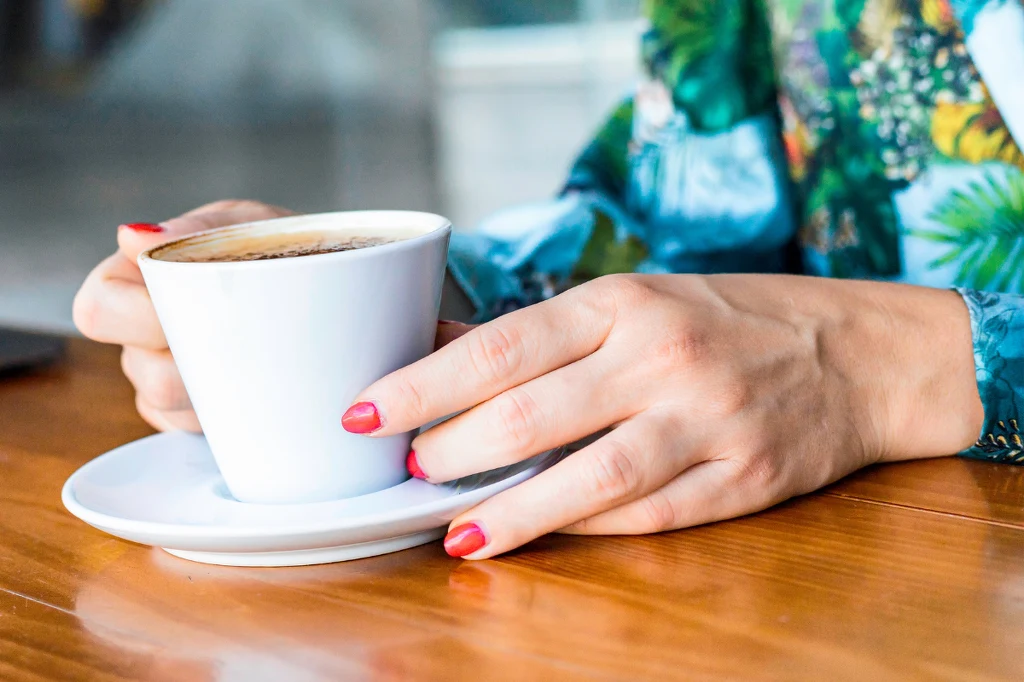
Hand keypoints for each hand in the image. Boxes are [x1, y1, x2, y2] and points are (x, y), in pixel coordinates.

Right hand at [74, 200, 294, 430]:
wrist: (327, 284)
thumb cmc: (276, 245)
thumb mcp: (246, 222)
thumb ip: (196, 230)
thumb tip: (134, 235)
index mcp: (136, 280)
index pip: (100, 310)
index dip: (141, 316)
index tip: (195, 305)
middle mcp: (142, 337)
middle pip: (145, 374)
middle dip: (201, 361)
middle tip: (249, 337)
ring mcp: (169, 381)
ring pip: (181, 409)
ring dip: (229, 386)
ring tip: (271, 353)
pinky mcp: (200, 416)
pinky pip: (208, 432)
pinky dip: (242, 411)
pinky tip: (268, 382)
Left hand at [343, 274, 983, 558]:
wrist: (852, 352)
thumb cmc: (723, 320)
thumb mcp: (635, 299)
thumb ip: (544, 334)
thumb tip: (439, 352)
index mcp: (625, 300)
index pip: (502, 346)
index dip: (423, 384)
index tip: (365, 412)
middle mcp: (663, 354)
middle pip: (531, 414)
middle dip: (451, 450)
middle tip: (409, 469)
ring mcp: (707, 418)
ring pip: (587, 477)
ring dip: (510, 511)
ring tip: (456, 531)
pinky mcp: (741, 478)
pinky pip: (646, 515)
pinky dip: (582, 529)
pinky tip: (537, 536)